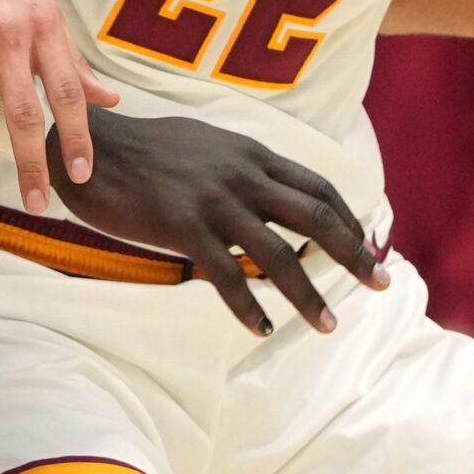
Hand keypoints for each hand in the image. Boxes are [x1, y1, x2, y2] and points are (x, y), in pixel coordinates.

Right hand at [0, 0, 118, 214]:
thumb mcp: (40, 12)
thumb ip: (72, 61)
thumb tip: (110, 99)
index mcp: (44, 26)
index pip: (68, 91)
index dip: (77, 136)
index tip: (80, 175)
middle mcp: (8, 35)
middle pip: (24, 112)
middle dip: (32, 165)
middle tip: (35, 205)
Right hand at [55, 108, 385, 337]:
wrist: (91, 146)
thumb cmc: (147, 148)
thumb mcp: (207, 144)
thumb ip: (241, 166)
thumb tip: (269, 190)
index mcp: (251, 153)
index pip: (317, 185)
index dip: (349, 217)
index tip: (369, 244)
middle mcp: (242, 174)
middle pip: (314, 216)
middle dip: (353, 252)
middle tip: (381, 283)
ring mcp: (214, 200)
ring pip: (277, 253)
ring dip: (307, 292)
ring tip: (328, 323)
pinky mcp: (183, 225)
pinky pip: (225, 273)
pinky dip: (247, 305)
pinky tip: (262, 328)